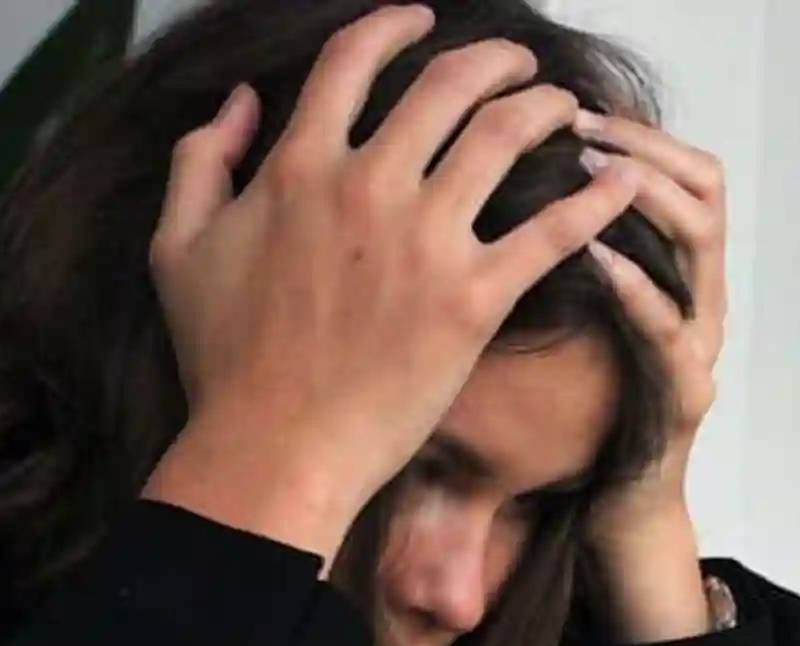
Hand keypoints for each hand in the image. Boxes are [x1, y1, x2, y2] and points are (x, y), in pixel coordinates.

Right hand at [140, 5, 644, 568]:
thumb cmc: (223, 361)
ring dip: (544, 108)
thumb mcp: (177, 247)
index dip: (393, 26)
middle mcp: (367, 186)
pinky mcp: (473, 301)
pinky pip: (551, 233)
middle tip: (518, 64)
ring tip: (566, 107)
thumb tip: (239, 102)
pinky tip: (622, 181)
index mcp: (298, 166)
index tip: (421, 20)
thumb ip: (202, 159)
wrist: (273, 448)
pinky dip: (595, 200)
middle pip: (446, 85)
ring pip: (504, 137)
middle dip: (493, 60)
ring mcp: (426, 241)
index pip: (353, 61)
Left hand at [575, 111, 728, 641]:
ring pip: (702, 242)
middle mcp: (702, 298)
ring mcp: (701, 344)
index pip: (686, 171)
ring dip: (647, 197)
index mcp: (677, 273)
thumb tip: (506, 183)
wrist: (616, 507)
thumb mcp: (575, 316)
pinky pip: (670, 329)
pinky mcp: (686, 394)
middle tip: (583, 126)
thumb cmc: (588, 410)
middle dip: (644, 147)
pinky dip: (635, 286)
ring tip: (592, 174)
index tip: (578, 108)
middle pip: (705, 188)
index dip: (640, 132)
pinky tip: (596, 257)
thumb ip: (565, 255)